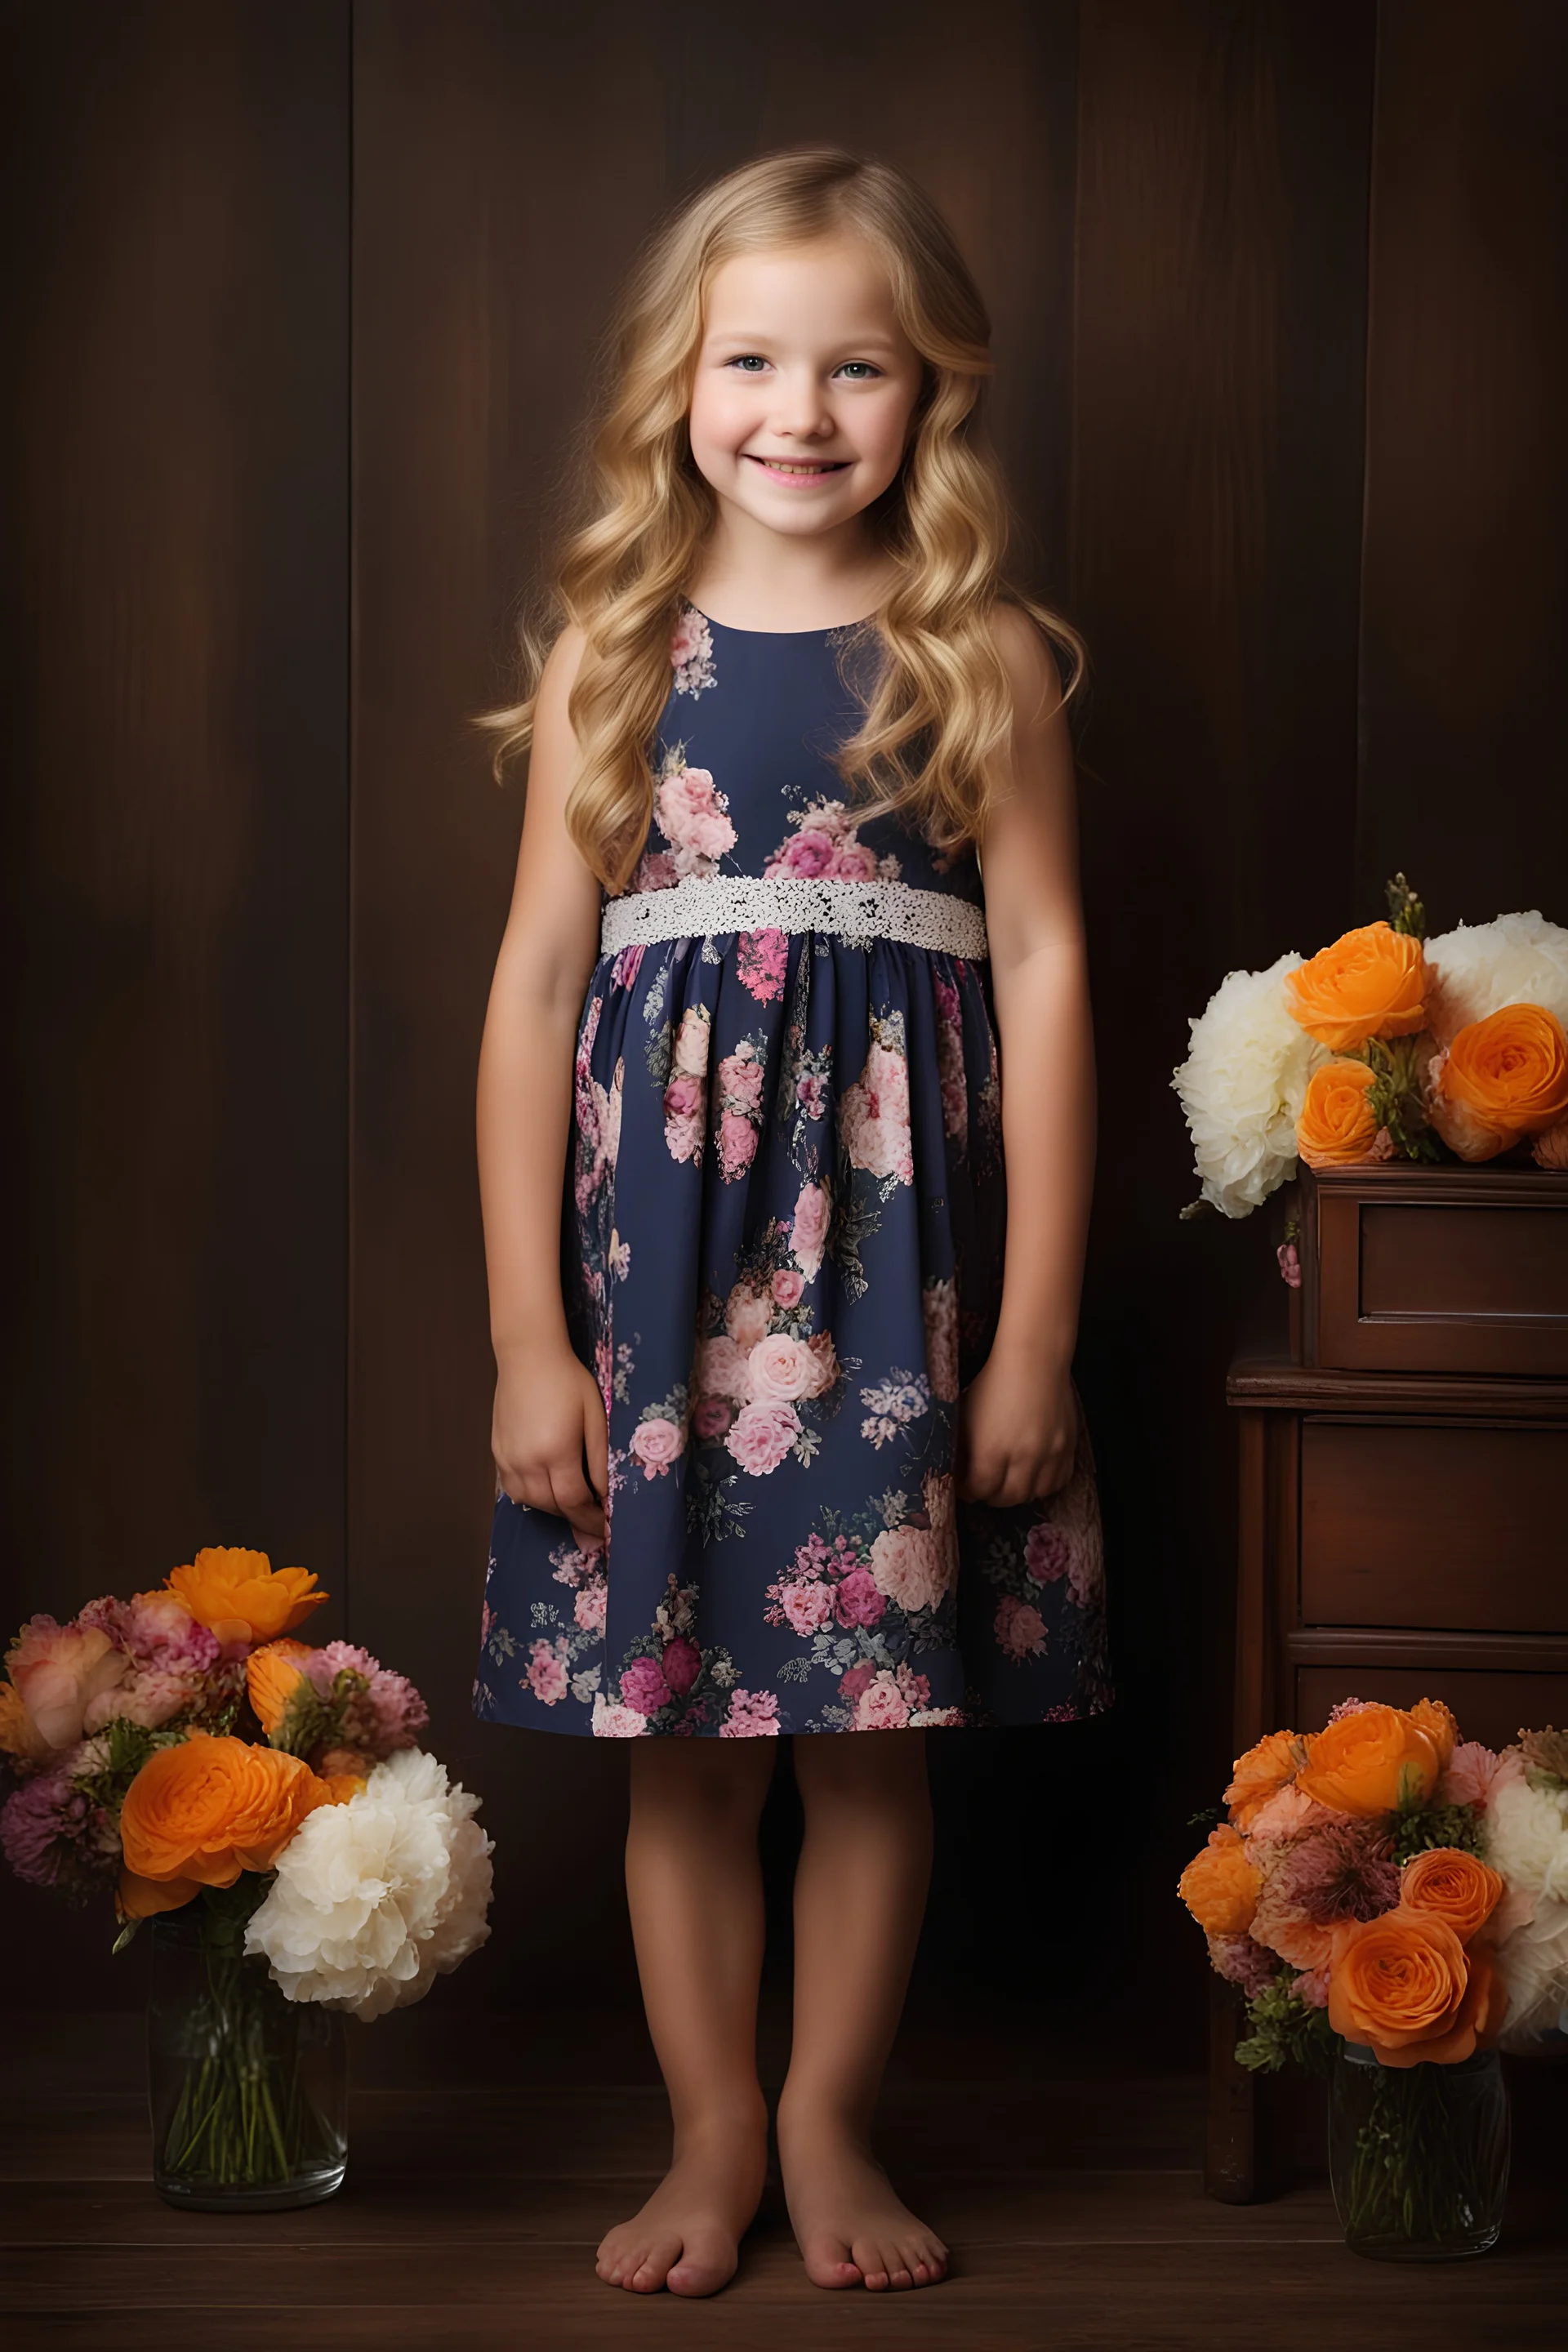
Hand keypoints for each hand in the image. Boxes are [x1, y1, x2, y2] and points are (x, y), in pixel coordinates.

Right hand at [492, 1343, 607, 1547]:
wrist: (528, 1356)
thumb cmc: (568, 1381)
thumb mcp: (595, 1417)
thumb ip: (599, 1460)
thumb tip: (605, 1496)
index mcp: (555, 1451)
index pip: (574, 1502)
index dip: (592, 1520)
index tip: (607, 1529)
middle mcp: (527, 1460)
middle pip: (552, 1506)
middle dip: (576, 1518)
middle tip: (595, 1522)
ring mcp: (507, 1458)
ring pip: (530, 1502)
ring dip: (554, 1509)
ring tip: (573, 1505)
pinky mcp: (497, 1452)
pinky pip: (513, 1489)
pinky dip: (532, 1497)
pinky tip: (547, 1490)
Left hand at [954, 1346, 1077, 1507]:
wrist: (1034, 1359)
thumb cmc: (993, 1382)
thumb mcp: (966, 1413)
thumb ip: (962, 1447)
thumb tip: (959, 1469)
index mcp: (990, 1450)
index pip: (979, 1490)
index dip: (969, 1491)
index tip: (965, 1486)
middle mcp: (1022, 1458)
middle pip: (1008, 1498)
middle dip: (993, 1496)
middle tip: (986, 1488)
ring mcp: (1049, 1454)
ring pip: (1035, 1493)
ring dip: (1020, 1493)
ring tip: (1010, 1482)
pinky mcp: (1068, 1447)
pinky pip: (1059, 1480)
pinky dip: (1045, 1484)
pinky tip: (1035, 1474)